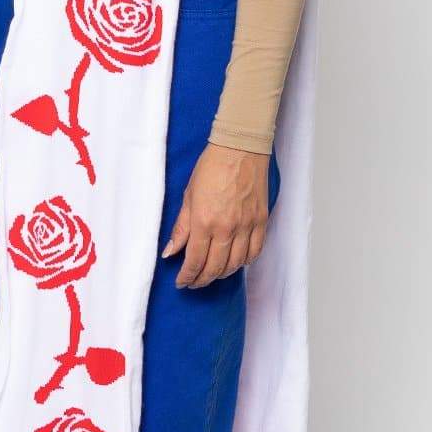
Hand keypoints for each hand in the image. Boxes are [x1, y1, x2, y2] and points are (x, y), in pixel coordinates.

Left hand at [160, 143, 272, 288]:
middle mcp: (226, 228)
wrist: (240, 149)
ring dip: (222, 273)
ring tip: (212, 273)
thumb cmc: (211, 167)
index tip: (182, 282)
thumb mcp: (188, 196)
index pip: (195, 261)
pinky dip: (245, 262)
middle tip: (195, 282)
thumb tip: (170, 252)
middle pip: (215, 268)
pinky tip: (235, 262)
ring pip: (236, 264)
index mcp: (204, 221)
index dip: (187, 276)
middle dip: (202, 280)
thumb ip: (180, 228)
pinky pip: (255, 252)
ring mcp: (246, 226)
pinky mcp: (261, 221)